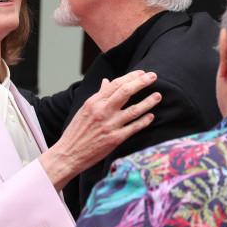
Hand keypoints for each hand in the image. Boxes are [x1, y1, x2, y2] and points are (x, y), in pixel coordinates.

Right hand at [40, 70, 160, 189]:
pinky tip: (151, 116)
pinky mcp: (115, 139)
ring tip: (158, 95)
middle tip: (153, 76)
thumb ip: (98, 95)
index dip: (132, 76)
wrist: (69, 154)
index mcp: (94, 102)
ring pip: (134, 110)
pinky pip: (134, 128)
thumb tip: (106, 82)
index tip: (142, 73)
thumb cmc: (76, 131)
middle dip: (142, 82)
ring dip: (148, 101)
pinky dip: (144, 121)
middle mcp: (103, 111)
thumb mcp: (85, 109)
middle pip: (126, 92)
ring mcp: (110, 125)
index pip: (116, 84)